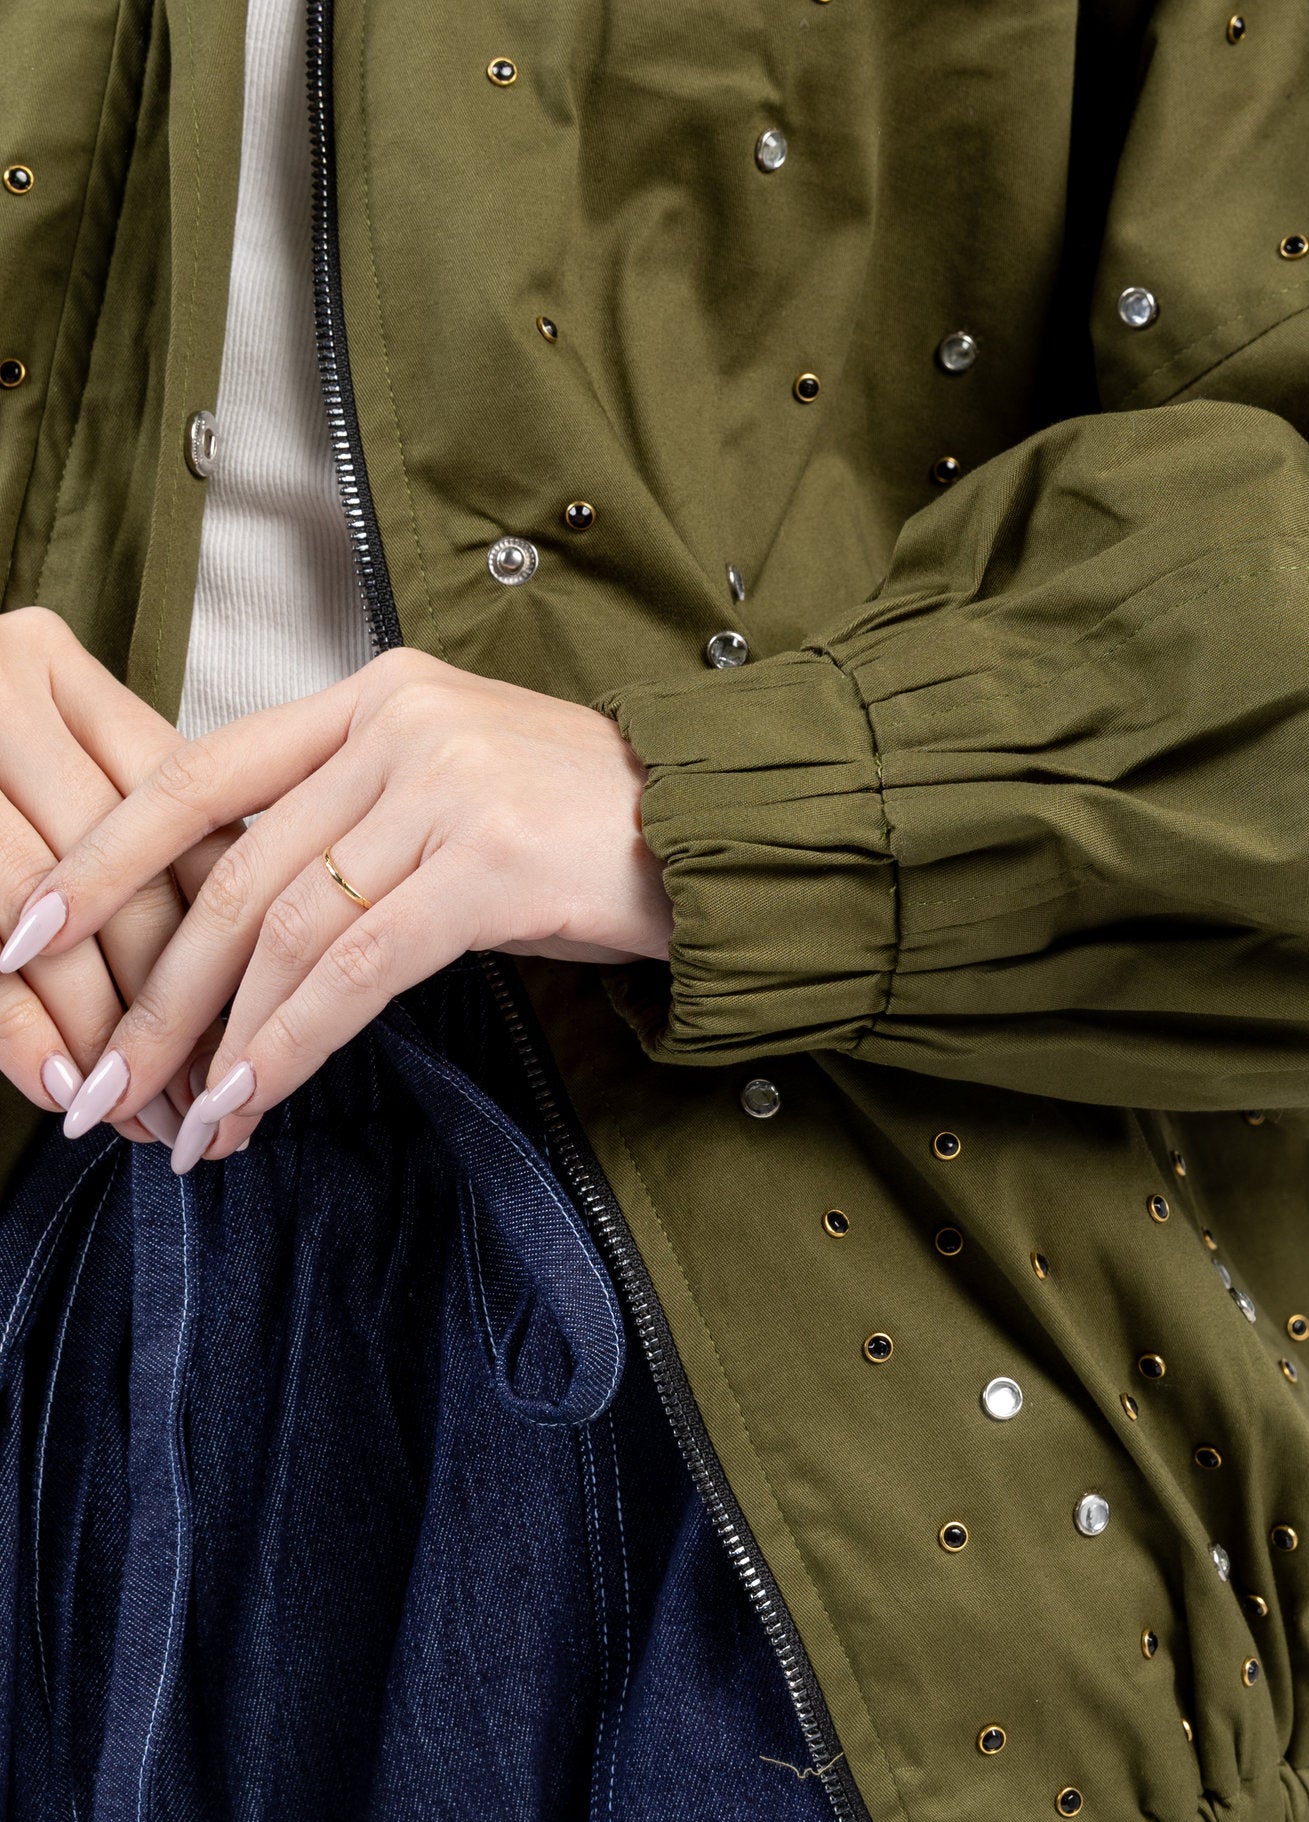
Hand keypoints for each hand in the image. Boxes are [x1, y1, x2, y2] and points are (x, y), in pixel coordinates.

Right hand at [0, 607, 198, 1138]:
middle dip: (172, 1003)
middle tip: (201, 1101)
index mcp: (58, 672)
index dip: (227, 934)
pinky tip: (50, 1076)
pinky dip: (16, 1016)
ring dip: (98, 1029)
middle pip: (129, 871)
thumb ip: (124, 844)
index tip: (253, 1033)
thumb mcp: (33, 779)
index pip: (185, 815)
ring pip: (53, 910)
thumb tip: (233, 976)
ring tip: (128, 1110)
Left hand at [19, 649, 674, 1166]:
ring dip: (215, 1041)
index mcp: (372, 698)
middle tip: (100, 1083)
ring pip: (280, 930)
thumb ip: (350, 827)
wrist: (725, 830)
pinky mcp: (485, 862)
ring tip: (180, 1123)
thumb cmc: (590, 831)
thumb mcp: (454, 795)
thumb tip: (238, 925)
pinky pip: (353, 971)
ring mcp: (441, 786)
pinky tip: (252, 1097)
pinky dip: (289, 1046)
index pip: (197, 772)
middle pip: (228, 871)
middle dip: (150, 992)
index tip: (28, 931)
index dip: (103, 859)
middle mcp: (396, 725)